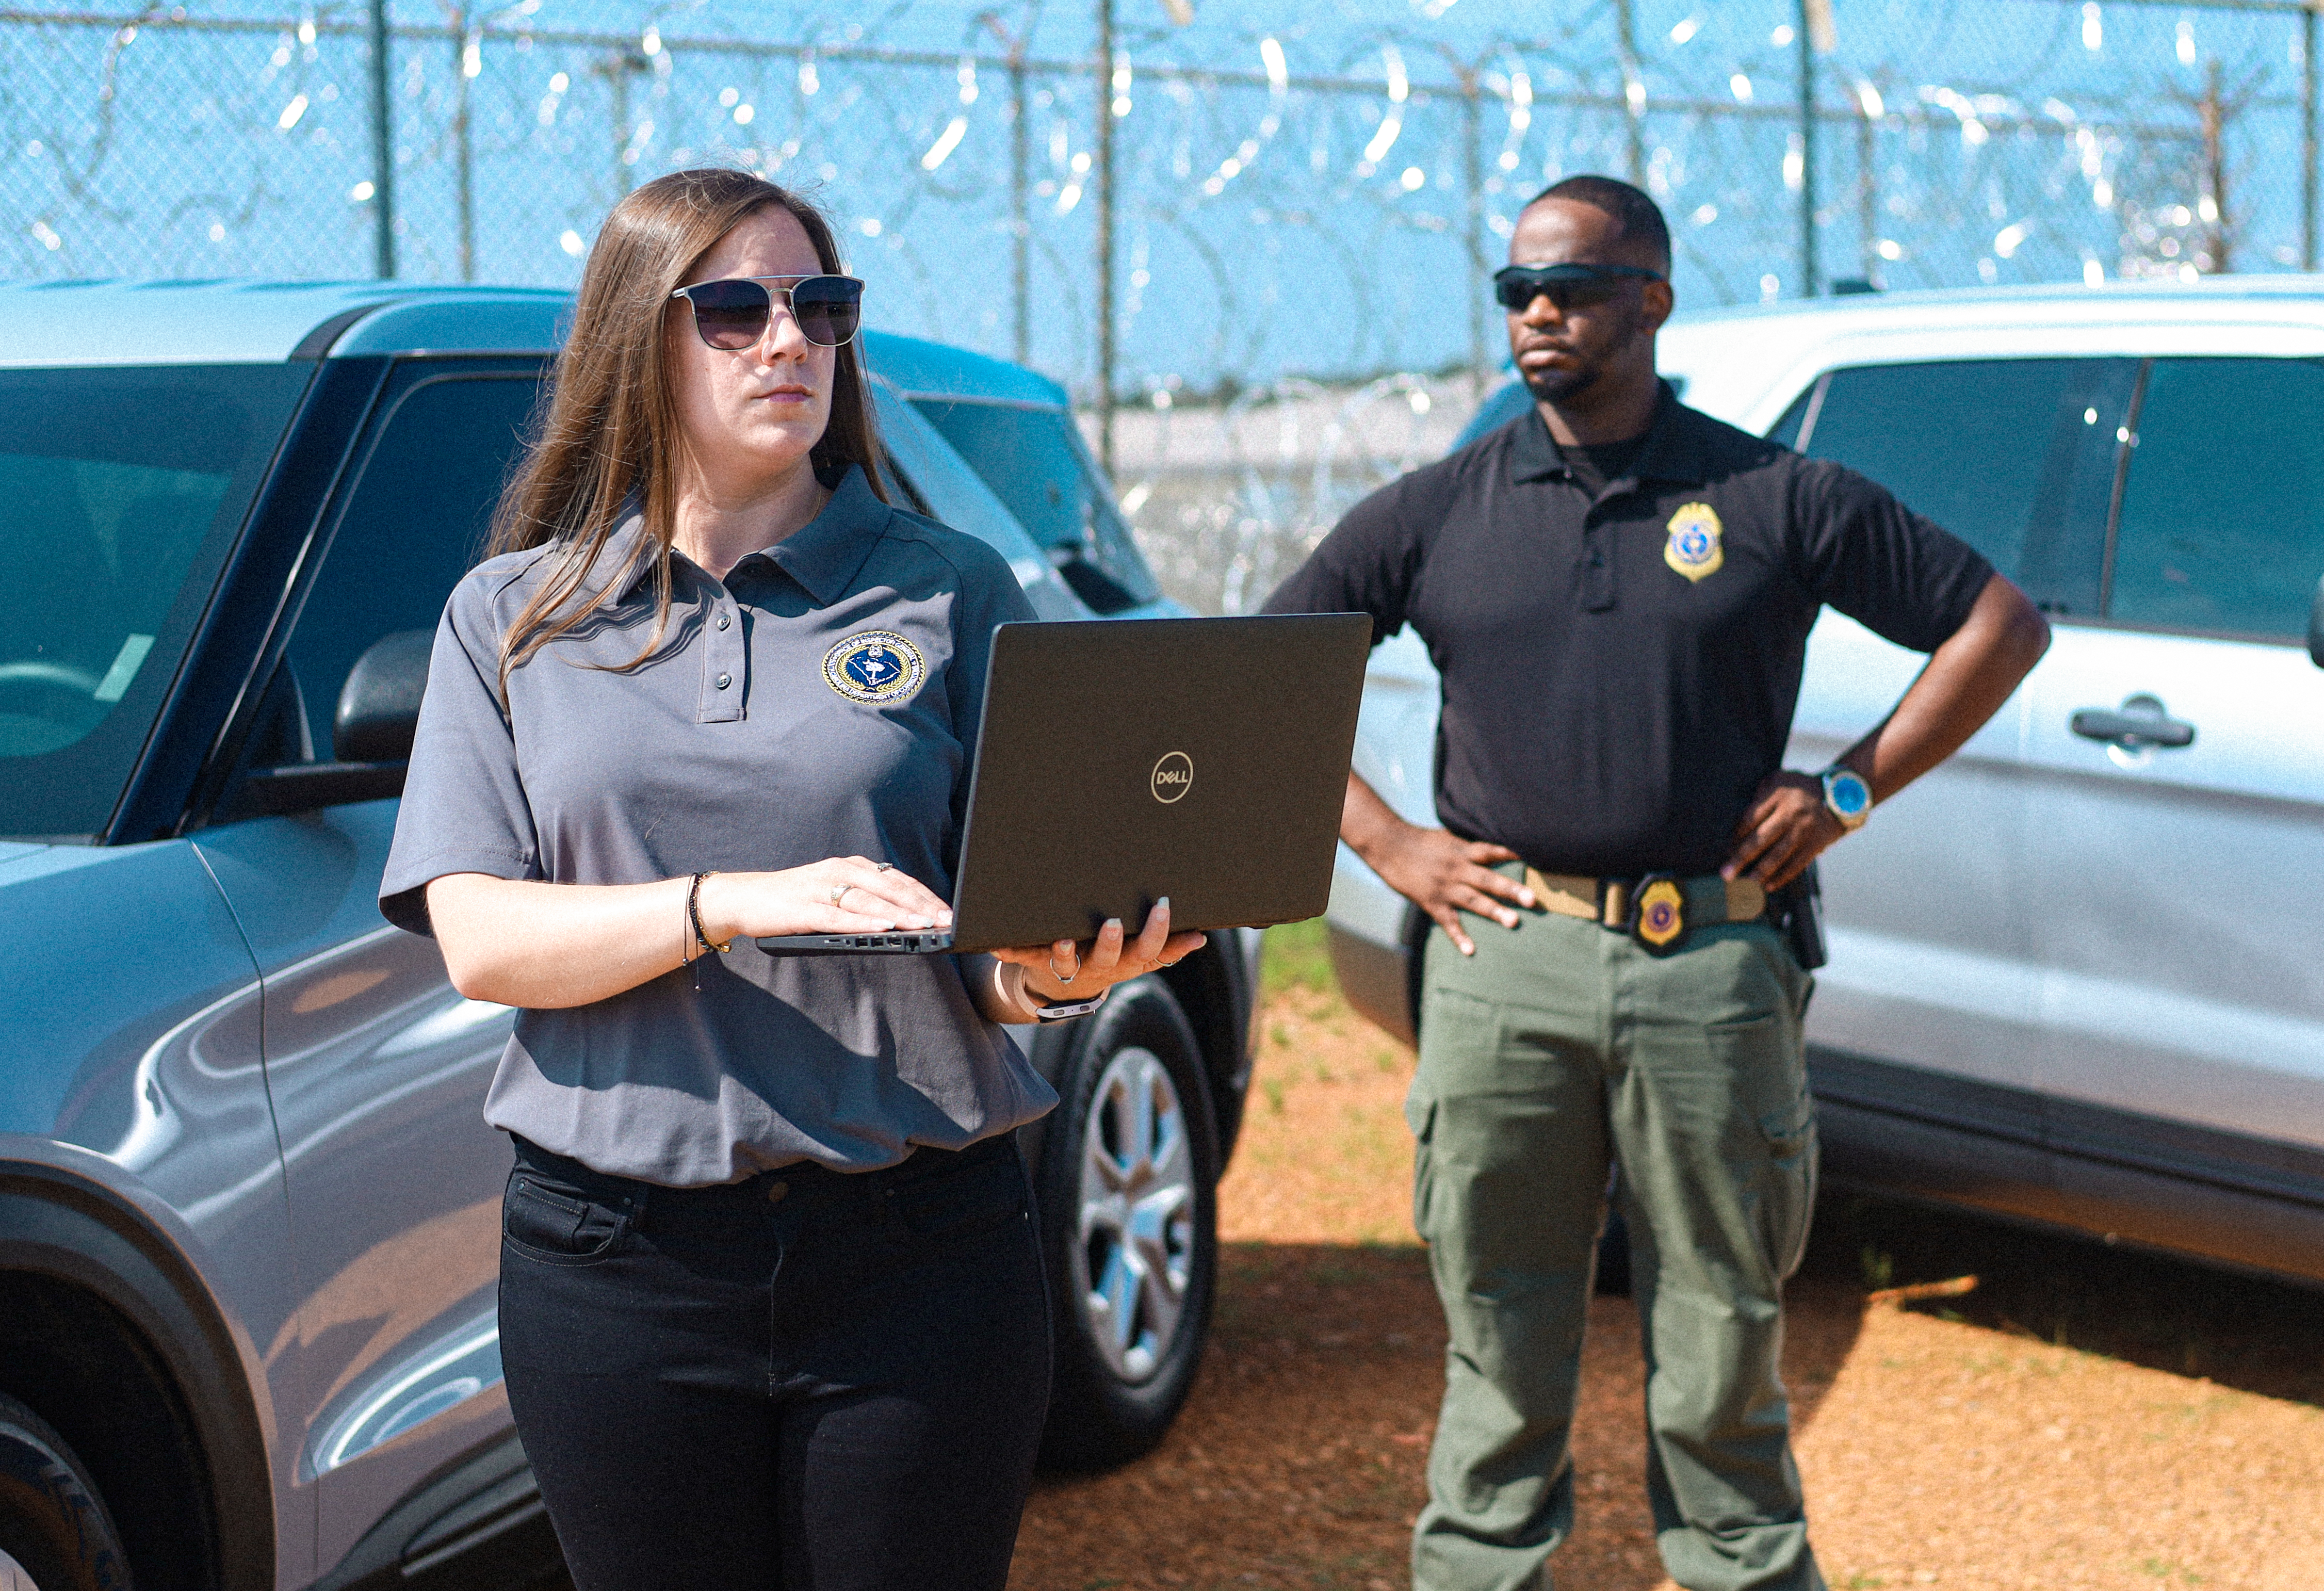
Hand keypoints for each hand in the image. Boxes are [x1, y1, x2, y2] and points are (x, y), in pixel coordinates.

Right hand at [696, 857, 952, 942]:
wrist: (745, 897)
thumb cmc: (794, 899)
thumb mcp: (832, 891)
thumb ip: (862, 899)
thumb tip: (902, 918)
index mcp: (850, 867)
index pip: (896, 880)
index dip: (924, 895)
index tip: (948, 911)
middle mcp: (839, 872)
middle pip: (888, 888)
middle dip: (919, 905)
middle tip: (945, 921)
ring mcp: (820, 889)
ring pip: (867, 902)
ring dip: (897, 914)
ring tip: (922, 926)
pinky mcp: (803, 909)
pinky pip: (837, 917)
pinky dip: (862, 923)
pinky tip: (882, 931)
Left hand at [994, 897, 1207, 1004]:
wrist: (1062, 990)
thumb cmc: (1108, 961)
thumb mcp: (1139, 958)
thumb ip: (1167, 948)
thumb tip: (1201, 938)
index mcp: (1125, 961)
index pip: (1147, 950)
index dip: (1156, 931)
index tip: (1163, 906)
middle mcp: (1098, 966)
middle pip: (1108, 957)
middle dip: (1110, 942)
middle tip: (1111, 923)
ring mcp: (1068, 966)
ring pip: (1066, 962)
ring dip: (1063, 952)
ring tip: (1062, 940)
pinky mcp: (1039, 962)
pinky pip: (1023, 956)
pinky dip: (1009, 950)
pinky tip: (995, 943)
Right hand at [1361, 820, 1536, 957]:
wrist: (1388, 845)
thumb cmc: (1420, 841)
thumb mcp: (1448, 837)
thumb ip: (1470, 846)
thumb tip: (1495, 851)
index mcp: (1462, 850)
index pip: (1491, 851)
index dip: (1511, 855)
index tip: (1533, 861)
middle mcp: (1456, 869)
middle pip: (1487, 879)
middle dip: (1511, 889)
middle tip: (1532, 899)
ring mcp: (1444, 887)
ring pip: (1473, 901)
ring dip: (1494, 911)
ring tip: (1514, 922)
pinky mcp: (1431, 902)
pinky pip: (1447, 921)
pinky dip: (1459, 937)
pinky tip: (1471, 951)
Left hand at [1723, 772, 1846, 890]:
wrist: (1842, 795)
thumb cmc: (1801, 788)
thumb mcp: (1779, 779)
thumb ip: (1760, 795)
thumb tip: (1740, 824)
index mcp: (1778, 795)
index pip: (1750, 818)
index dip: (1736, 836)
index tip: (1726, 850)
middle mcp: (1791, 813)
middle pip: (1761, 839)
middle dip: (1741, 858)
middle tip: (1726, 874)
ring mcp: (1804, 830)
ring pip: (1778, 855)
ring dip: (1760, 872)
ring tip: (1745, 885)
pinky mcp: (1816, 844)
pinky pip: (1796, 864)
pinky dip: (1782, 877)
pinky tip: (1768, 886)